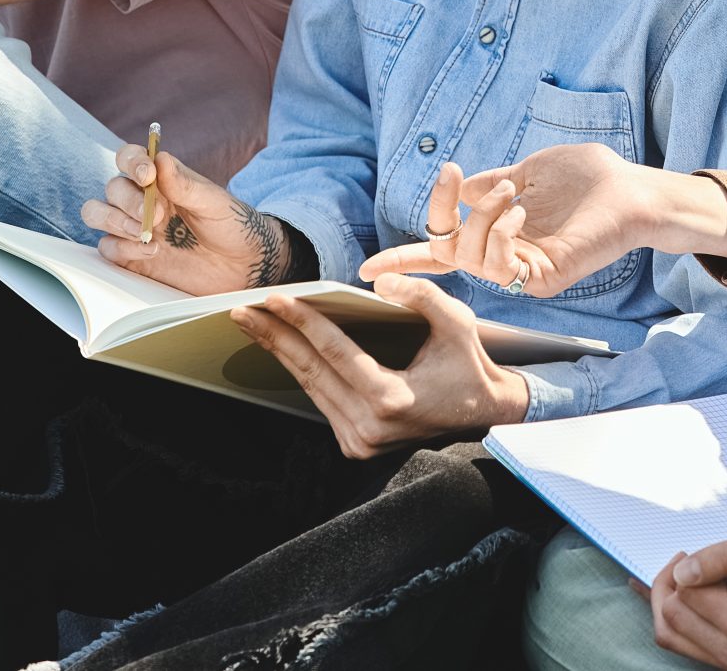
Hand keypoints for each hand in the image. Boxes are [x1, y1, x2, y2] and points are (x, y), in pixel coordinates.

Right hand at [81, 142, 289, 294]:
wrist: (244, 266)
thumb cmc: (233, 226)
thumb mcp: (216, 203)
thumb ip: (187, 185)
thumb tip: (160, 159)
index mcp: (162, 179)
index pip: (130, 158)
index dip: (131, 162)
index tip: (146, 175)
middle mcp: (142, 200)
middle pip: (113, 188)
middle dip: (129, 200)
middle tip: (159, 216)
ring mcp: (134, 227)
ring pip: (97, 213)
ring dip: (115, 220)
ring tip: (147, 233)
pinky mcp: (131, 256)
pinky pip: (107, 247)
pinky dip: (121, 247)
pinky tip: (152, 252)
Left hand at [234, 274, 530, 457]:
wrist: (483, 415)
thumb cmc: (469, 366)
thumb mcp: (457, 322)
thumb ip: (421, 296)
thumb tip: (379, 280)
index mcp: (391, 399)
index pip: (335, 353)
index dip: (303, 321)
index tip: (275, 298)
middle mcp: (369, 427)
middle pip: (311, 372)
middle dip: (275, 336)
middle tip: (243, 309)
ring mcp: (360, 442)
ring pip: (310, 387)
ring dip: (281, 353)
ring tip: (254, 324)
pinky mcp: (356, 445)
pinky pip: (321, 400)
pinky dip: (302, 370)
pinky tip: (283, 347)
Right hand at [359, 146, 726, 295]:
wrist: (631, 188)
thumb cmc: (588, 178)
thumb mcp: (528, 171)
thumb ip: (488, 184)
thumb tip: (457, 190)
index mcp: (496, 233)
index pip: (440, 252)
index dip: (403, 261)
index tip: (366, 269)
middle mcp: (504, 257)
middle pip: (444, 251)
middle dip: (439, 210)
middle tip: (451, 174)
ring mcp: (523, 272)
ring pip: (467, 257)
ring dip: (477, 217)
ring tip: (508, 190)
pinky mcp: (543, 278)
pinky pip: (499, 266)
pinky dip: (499, 233)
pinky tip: (519, 211)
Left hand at [641, 524, 726, 670]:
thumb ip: (723, 556)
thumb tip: (682, 572)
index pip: (685, 595)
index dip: (685, 566)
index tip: (701, 551)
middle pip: (671, 618)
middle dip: (672, 583)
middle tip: (691, 559)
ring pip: (671, 636)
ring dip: (671, 602)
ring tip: (692, 576)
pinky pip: (685, 645)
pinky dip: (681, 618)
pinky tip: (692, 595)